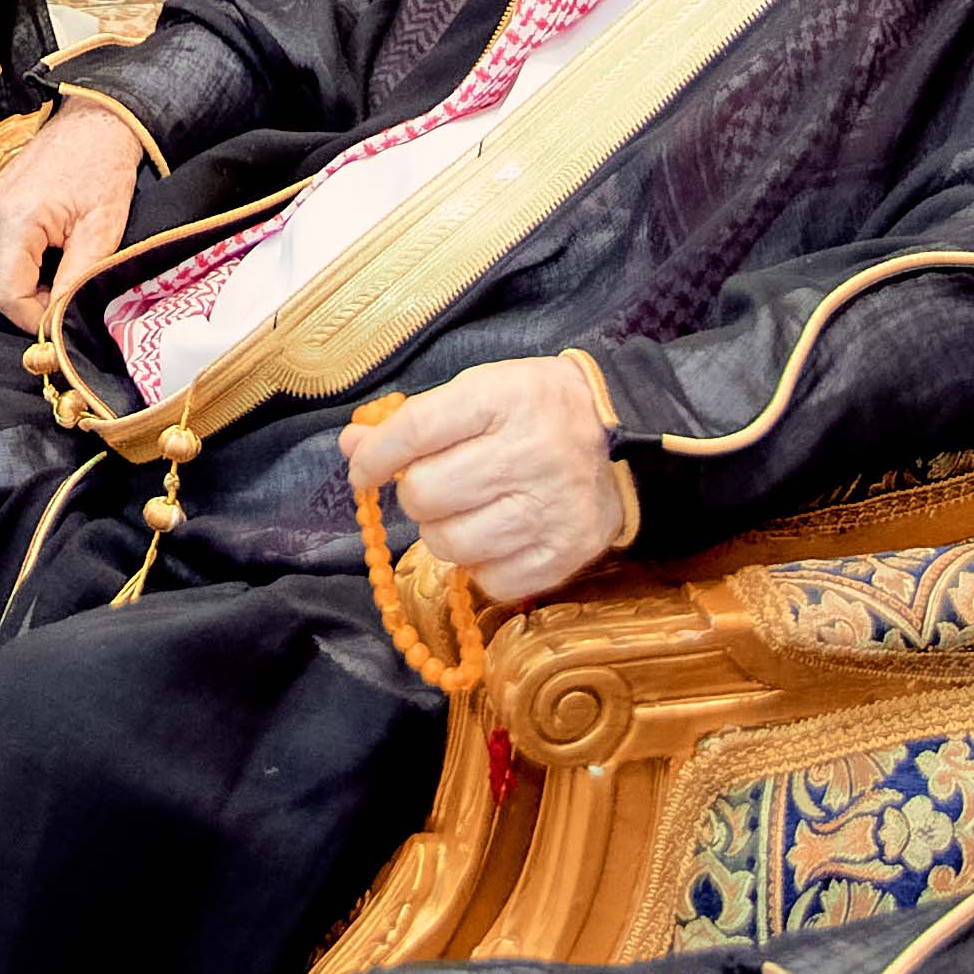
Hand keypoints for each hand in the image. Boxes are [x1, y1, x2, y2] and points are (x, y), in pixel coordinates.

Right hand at [0, 99, 145, 325]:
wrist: (93, 124)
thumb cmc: (102, 167)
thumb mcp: (103, 229)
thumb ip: (77, 279)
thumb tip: (58, 322)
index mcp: (16, 218)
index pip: (5, 294)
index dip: (33, 317)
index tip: (61, 321)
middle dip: (33, 302)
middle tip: (68, 292)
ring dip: (27, 284)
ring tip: (62, 265)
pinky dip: (20, 266)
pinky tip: (48, 252)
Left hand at [339, 354, 634, 600]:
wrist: (622, 440)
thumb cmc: (535, 411)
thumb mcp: (479, 393)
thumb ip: (414, 421)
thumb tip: (351, 446)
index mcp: (504, 400)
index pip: (416, 431)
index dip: (375, 455)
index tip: (362, 469)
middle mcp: (529, 455)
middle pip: (425, 495)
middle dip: (416, 493)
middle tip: (438, 485)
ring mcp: (549, 511)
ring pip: (449, 544)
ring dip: (444, 532)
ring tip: (468, 512)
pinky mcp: (564, 556)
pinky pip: (488, 580)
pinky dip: (481, 564)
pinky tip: (498, 536)